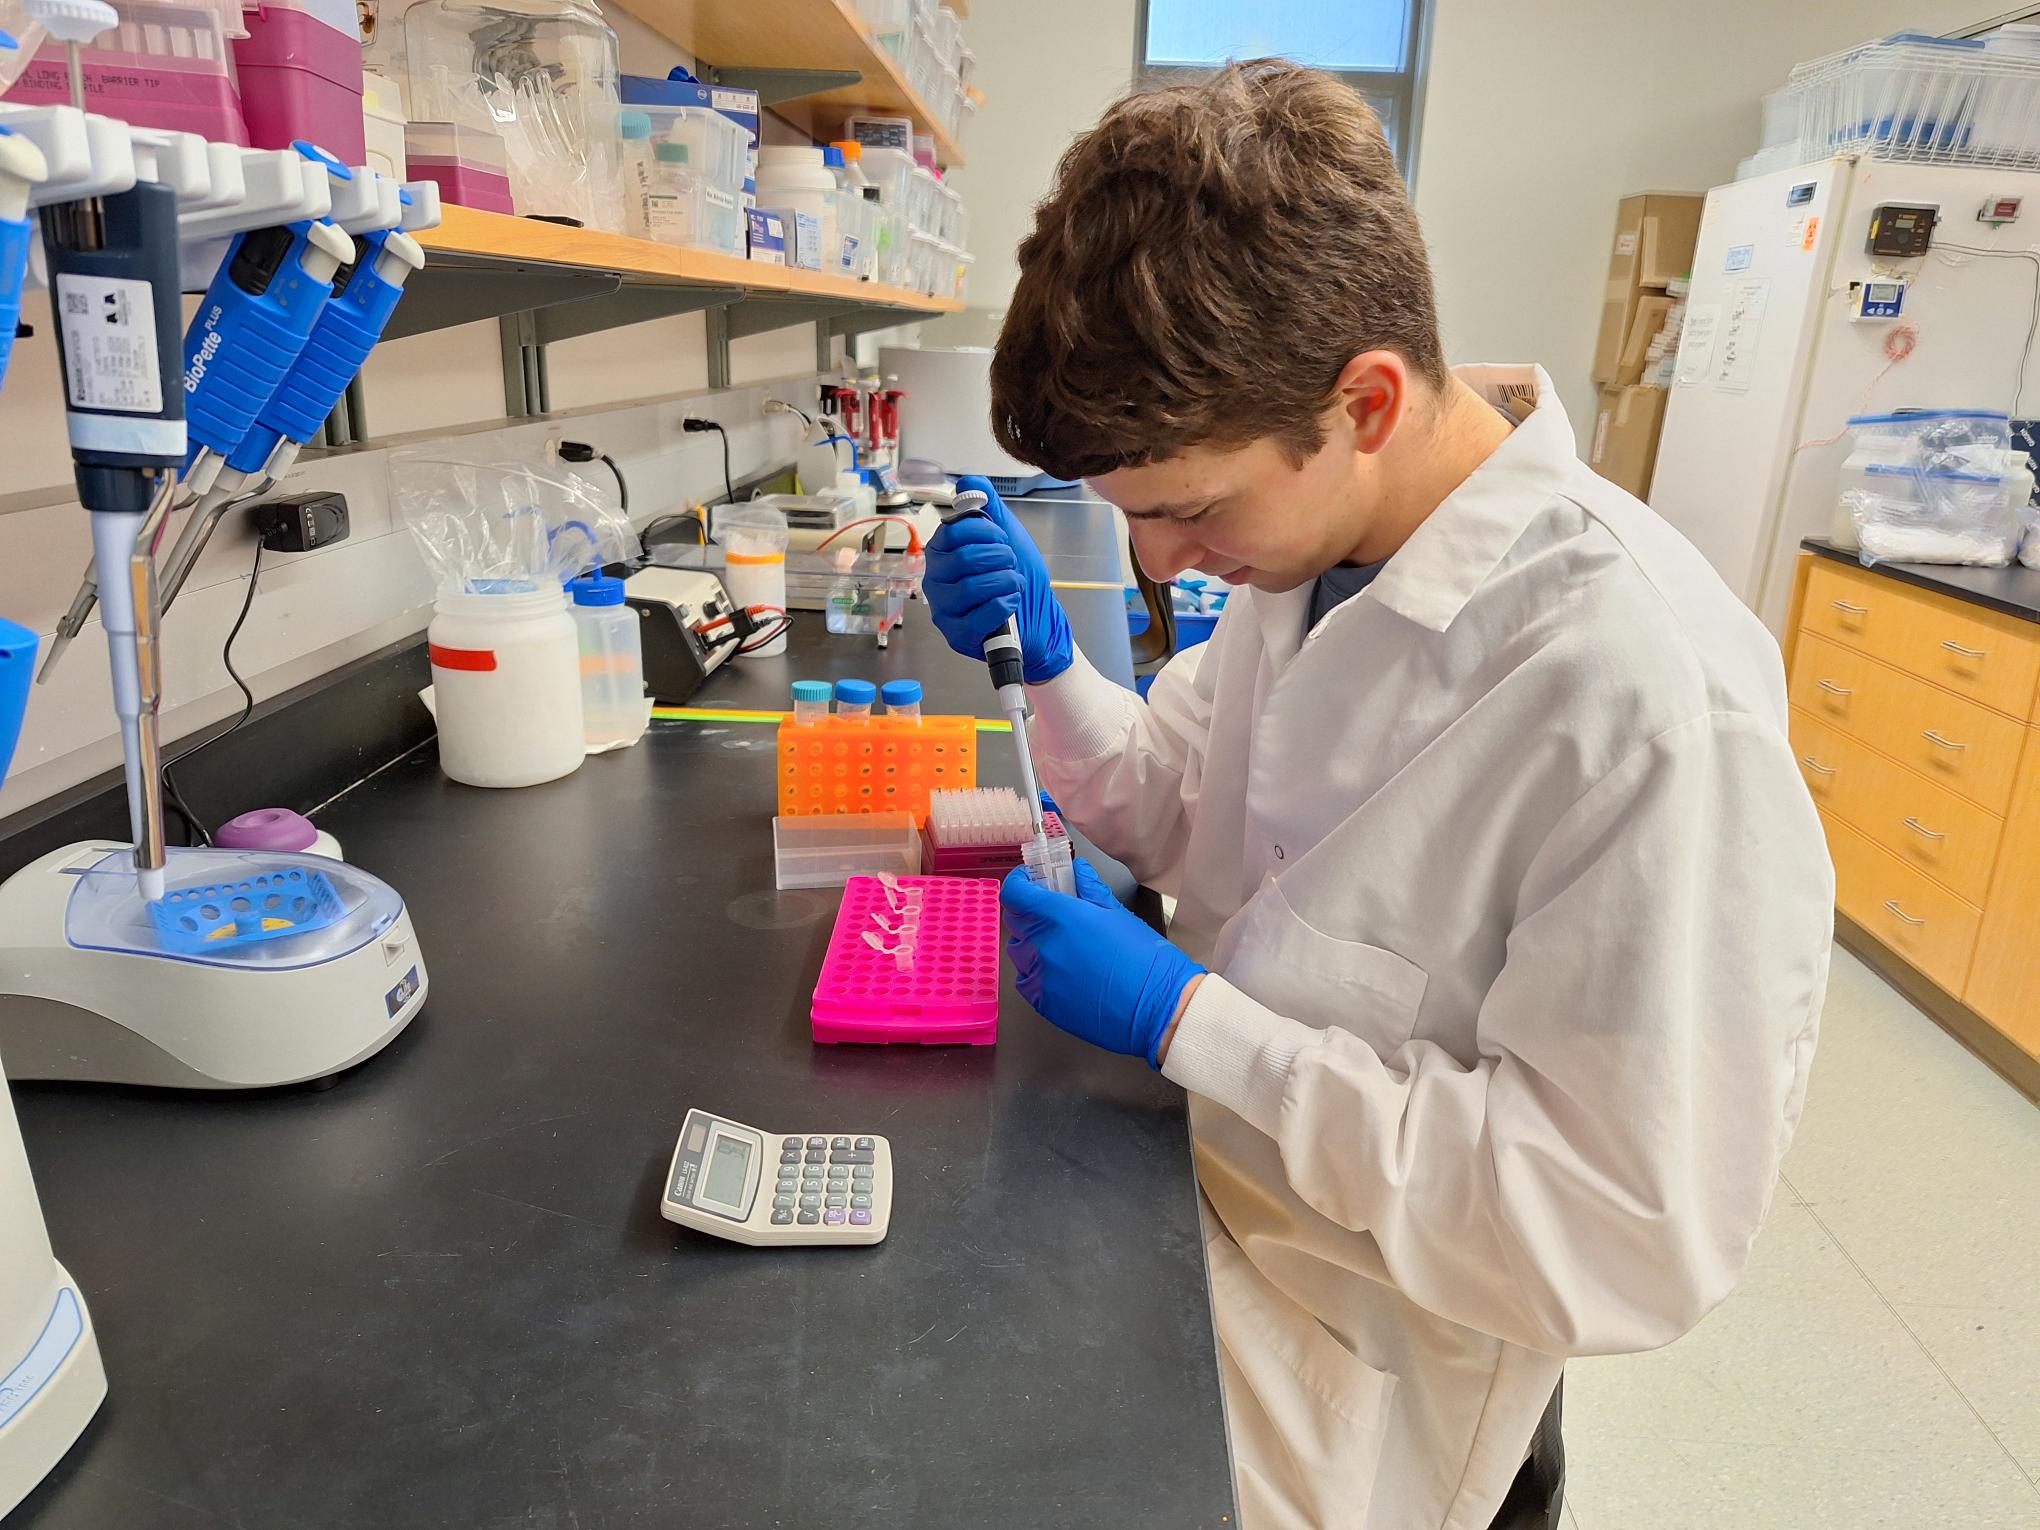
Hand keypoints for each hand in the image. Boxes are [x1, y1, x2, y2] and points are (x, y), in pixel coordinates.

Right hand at [924, 475, 1074, 682]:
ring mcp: (943, 608)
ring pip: (971, 588)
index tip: (1001, 539)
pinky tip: (1010, 602)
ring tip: (1014, 583)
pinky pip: (978, 617)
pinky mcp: (956, 634)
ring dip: (1005, 582)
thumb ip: (988, 506)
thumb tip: (968, 482)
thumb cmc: (1017, 576)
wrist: (1038, 617)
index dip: (986, 533)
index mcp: (943, 551)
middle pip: (964, 559)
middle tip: (1010, 564)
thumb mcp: (1007, 534)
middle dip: (1000, 559)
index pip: (954, 532)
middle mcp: (936, 578)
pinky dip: (1003, 606)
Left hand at [1001, 857, 1205, 1067]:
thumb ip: (1090, 889)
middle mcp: (1044, 945)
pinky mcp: (1044, 1004)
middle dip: (1029, 911)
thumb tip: (1077, 871)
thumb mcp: (1119, 913)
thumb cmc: (1146, 959)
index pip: (1016, 894)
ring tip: (1060, 945)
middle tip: (1051, 911)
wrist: (1159, 1007)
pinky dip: (1036, 972)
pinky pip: (1027, 981)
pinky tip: (1061, 972)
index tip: (1029, 882)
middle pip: (1016, 921)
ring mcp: (1041, 977)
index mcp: (1062, 917)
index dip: (1019, 883)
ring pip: (1019, 952)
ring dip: (1032, 942)